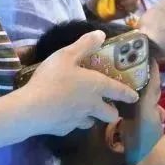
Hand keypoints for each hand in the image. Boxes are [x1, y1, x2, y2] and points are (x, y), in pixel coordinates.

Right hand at [23, 30, 138, 134]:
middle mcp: (92, 106)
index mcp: (97, 87)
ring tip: (86, 111)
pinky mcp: (63, 130)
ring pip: (92, 122)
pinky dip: (72, 123)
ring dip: (92, 118)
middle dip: (112, 112)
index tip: (134, 98)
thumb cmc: (52, 79)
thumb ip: (84, 44)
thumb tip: (101, 34)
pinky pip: (73, 127)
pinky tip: (64, 117)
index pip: (119, 91)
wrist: (29, 110)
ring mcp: (78, 120)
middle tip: (109, 106)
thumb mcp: (66, 55)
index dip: (128, 94)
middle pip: (111, 115)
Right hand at [138, 0, 164, 52]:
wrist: (142, 46)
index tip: (160, 10)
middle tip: (151, 20)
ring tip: (147, 30)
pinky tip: (146, 39)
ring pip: (164, 36)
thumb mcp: (159, 8)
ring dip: (158, 33)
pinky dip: (154, 41)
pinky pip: (157, 44)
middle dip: (163, 23)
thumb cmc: (151, 24)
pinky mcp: (158, 53)